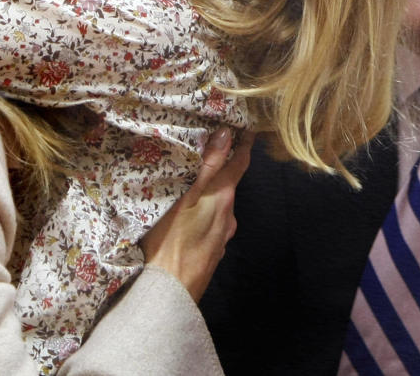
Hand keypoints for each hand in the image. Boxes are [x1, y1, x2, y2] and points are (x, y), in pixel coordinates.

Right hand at [141, 127, 253, 301]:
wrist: (171, 291)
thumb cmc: (172, 239)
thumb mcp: (187, 197)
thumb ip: (208, 167)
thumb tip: (227, 135)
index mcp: (223, 198)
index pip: (240, 164)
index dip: (244, 145)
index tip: (248, 128)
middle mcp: (229, 216)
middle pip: (228, 186)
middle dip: (222, 170)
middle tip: (207, 153)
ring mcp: (222, 236)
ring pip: (219, 206)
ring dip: (211, 194)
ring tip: (191, 186)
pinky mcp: (212, 251)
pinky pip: (211, 224)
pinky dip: (204, 213)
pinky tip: (187, 218)